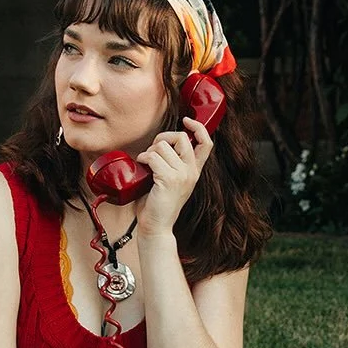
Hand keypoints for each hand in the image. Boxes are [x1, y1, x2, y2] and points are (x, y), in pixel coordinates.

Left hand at [134, 117, 213, 235]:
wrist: (156, 227)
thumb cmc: (158, 204)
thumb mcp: (170, 180)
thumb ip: (171, 164)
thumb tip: (159, 144)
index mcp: (194, 171)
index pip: (206, 143)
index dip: (198, 127)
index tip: (187, 120)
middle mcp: (191, 172)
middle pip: (181, 137)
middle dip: (163, 138)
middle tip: (152, 150)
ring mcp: (182, 175)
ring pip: (162, 147)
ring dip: (149, 151)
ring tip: (145, 164)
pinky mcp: (169, 179)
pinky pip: (153, 157)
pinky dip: (143, 158)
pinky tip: (141, 165)